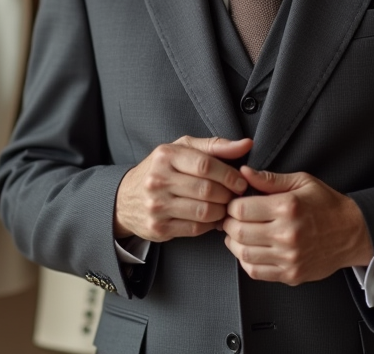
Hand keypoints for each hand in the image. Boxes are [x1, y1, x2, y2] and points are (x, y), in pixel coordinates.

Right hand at [114, 136, 252, 241]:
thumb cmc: (161, 169)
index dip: (229, 175)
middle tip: (234, 196)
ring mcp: (156, 206)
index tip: (240, 181)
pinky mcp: (158, 228)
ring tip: (224, 206)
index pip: (206, 165)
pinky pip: (195, 228)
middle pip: (207, 190)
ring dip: (221, 211)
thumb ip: (216, 146)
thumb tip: (247, 144)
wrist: (125, 198)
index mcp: (165, 156)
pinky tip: (211, 217)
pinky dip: (210, 224)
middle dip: (228, 195)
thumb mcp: (183, 149)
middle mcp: (158, 180)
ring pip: (203, 211)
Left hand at [222, 166, 372, 285]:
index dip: (231, 205)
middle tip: (231, 219)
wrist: (353, 233)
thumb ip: (270, 179)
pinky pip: (257, 272)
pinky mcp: (291, 274)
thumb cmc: (327, 205)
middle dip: (228, 224)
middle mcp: (287, 234)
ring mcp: (289, 257)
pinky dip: (246, 261)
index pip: (241, 209)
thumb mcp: (302, 182)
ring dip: (234, 243)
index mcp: (288, 207)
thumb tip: (244, 173)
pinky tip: (250, 250)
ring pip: (244, 253)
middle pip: (238, 231)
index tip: (234, 203)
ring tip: (238, 234)